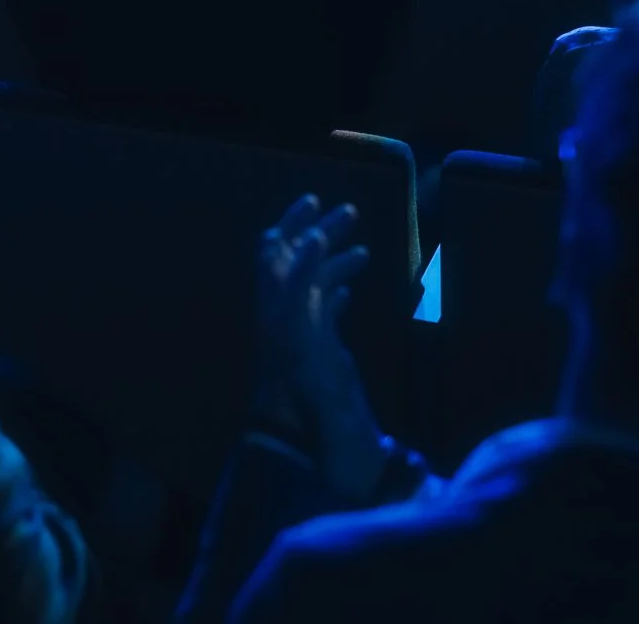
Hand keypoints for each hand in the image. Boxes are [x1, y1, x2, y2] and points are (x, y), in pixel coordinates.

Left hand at [254, 195, 387, 498]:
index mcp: (277, 303)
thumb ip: (301, 281)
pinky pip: (323, 317)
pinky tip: (348, 293)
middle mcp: (285, 314)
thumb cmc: (302, 386)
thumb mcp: (300, 328)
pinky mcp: (318, 356)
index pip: (276, 251)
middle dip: (322, 234)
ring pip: (315, 288)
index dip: (292, 223)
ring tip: (362, 250)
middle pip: (298, 263)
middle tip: (350, 213)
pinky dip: (336, 297)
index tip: (315, 200)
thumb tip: (311, 235)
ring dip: (334, 263)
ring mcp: (302, 334)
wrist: (306, 438)